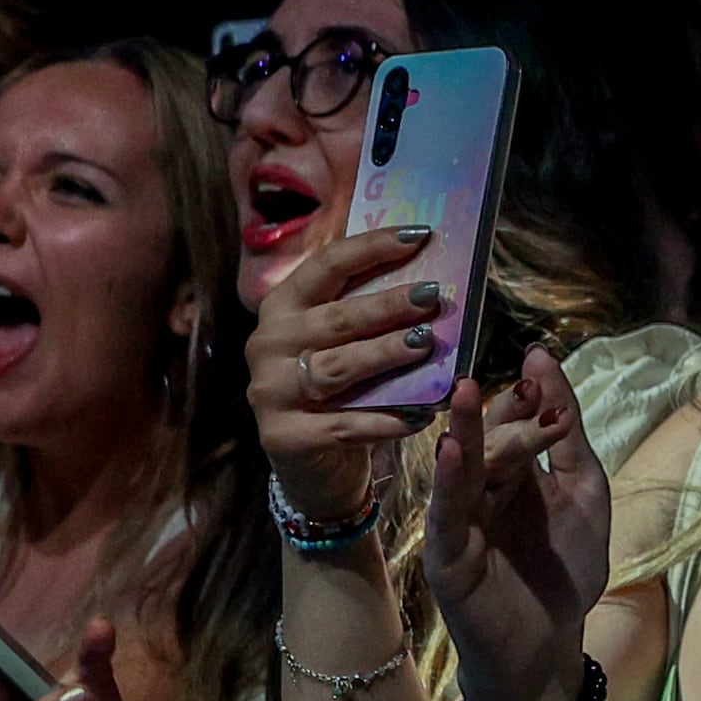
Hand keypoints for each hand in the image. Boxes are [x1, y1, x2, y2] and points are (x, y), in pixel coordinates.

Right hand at [247, 222, 451, 513]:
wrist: (312, 465)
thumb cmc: (339, 391)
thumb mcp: (345, 344)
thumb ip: (370, 311)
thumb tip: (433, 277)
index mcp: (283, 307)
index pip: (328, 264)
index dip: (373, 247)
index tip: (421, 235)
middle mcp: (267, 343)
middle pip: (336, 318)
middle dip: (388, 305)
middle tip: (432, 298)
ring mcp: (270, 391)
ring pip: (337, 368)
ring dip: (385, 355)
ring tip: (426, 344)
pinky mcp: (283, 437)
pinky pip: (343, 425)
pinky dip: (384, 420)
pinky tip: (421, 415)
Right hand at [430, 350, 613, 700]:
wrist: (549, 645)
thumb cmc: (564, 572)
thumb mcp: (582, 493)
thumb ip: (568, 435)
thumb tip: (544, 361)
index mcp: (512, 472)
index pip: (513, 423)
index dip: (528, 399)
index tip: (540, 364)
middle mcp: (480, 489)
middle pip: (487, 440)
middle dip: (501, 412)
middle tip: (517, 383)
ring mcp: (459, 520)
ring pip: (461, 468)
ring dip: (464, 430)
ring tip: (468, 391)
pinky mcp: (446, 554)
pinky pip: (445, 513)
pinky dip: (448, 482)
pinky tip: (450, 452)